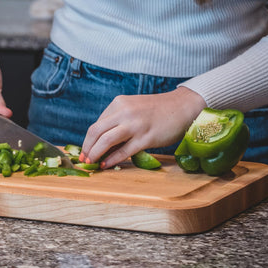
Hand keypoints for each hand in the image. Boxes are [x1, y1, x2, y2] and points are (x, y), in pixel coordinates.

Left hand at [80, 87, 206, 167]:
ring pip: (106, 141)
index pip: (97, 124)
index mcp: (119, 103)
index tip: (85, 150)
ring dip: (95, 154)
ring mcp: (135, 125)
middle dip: (87, 148)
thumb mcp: (133, 108)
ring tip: (91, 163)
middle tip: (84, 159)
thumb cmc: (157, 110)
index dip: (88, 140)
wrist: (183, 106)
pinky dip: (111, 159)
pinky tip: (105, 164)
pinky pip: (124, 151)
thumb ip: (118, 120)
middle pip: (96, 131)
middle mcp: (125, 112)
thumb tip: (101, 141)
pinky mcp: (146, 137)